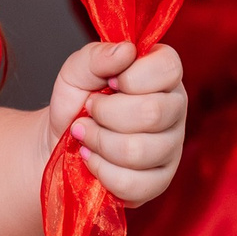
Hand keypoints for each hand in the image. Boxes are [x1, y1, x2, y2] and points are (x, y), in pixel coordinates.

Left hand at [46, 40, 187, 207]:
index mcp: (164, 74)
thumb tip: (126, 51)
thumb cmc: (76, 99)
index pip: (168, 68)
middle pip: (152, 113)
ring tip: (85, 134)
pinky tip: (92, 158)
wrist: (61, 140)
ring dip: (99, 142)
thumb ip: (98, 55)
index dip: (131, 77)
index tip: (109, 83)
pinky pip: (134, 183)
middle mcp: (176, 108)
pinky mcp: (159, 182)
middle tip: (89, 111)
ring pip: (140, 151)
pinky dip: (102, 171)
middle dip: (106, 114)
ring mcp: (172, 148)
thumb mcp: (77, 69)